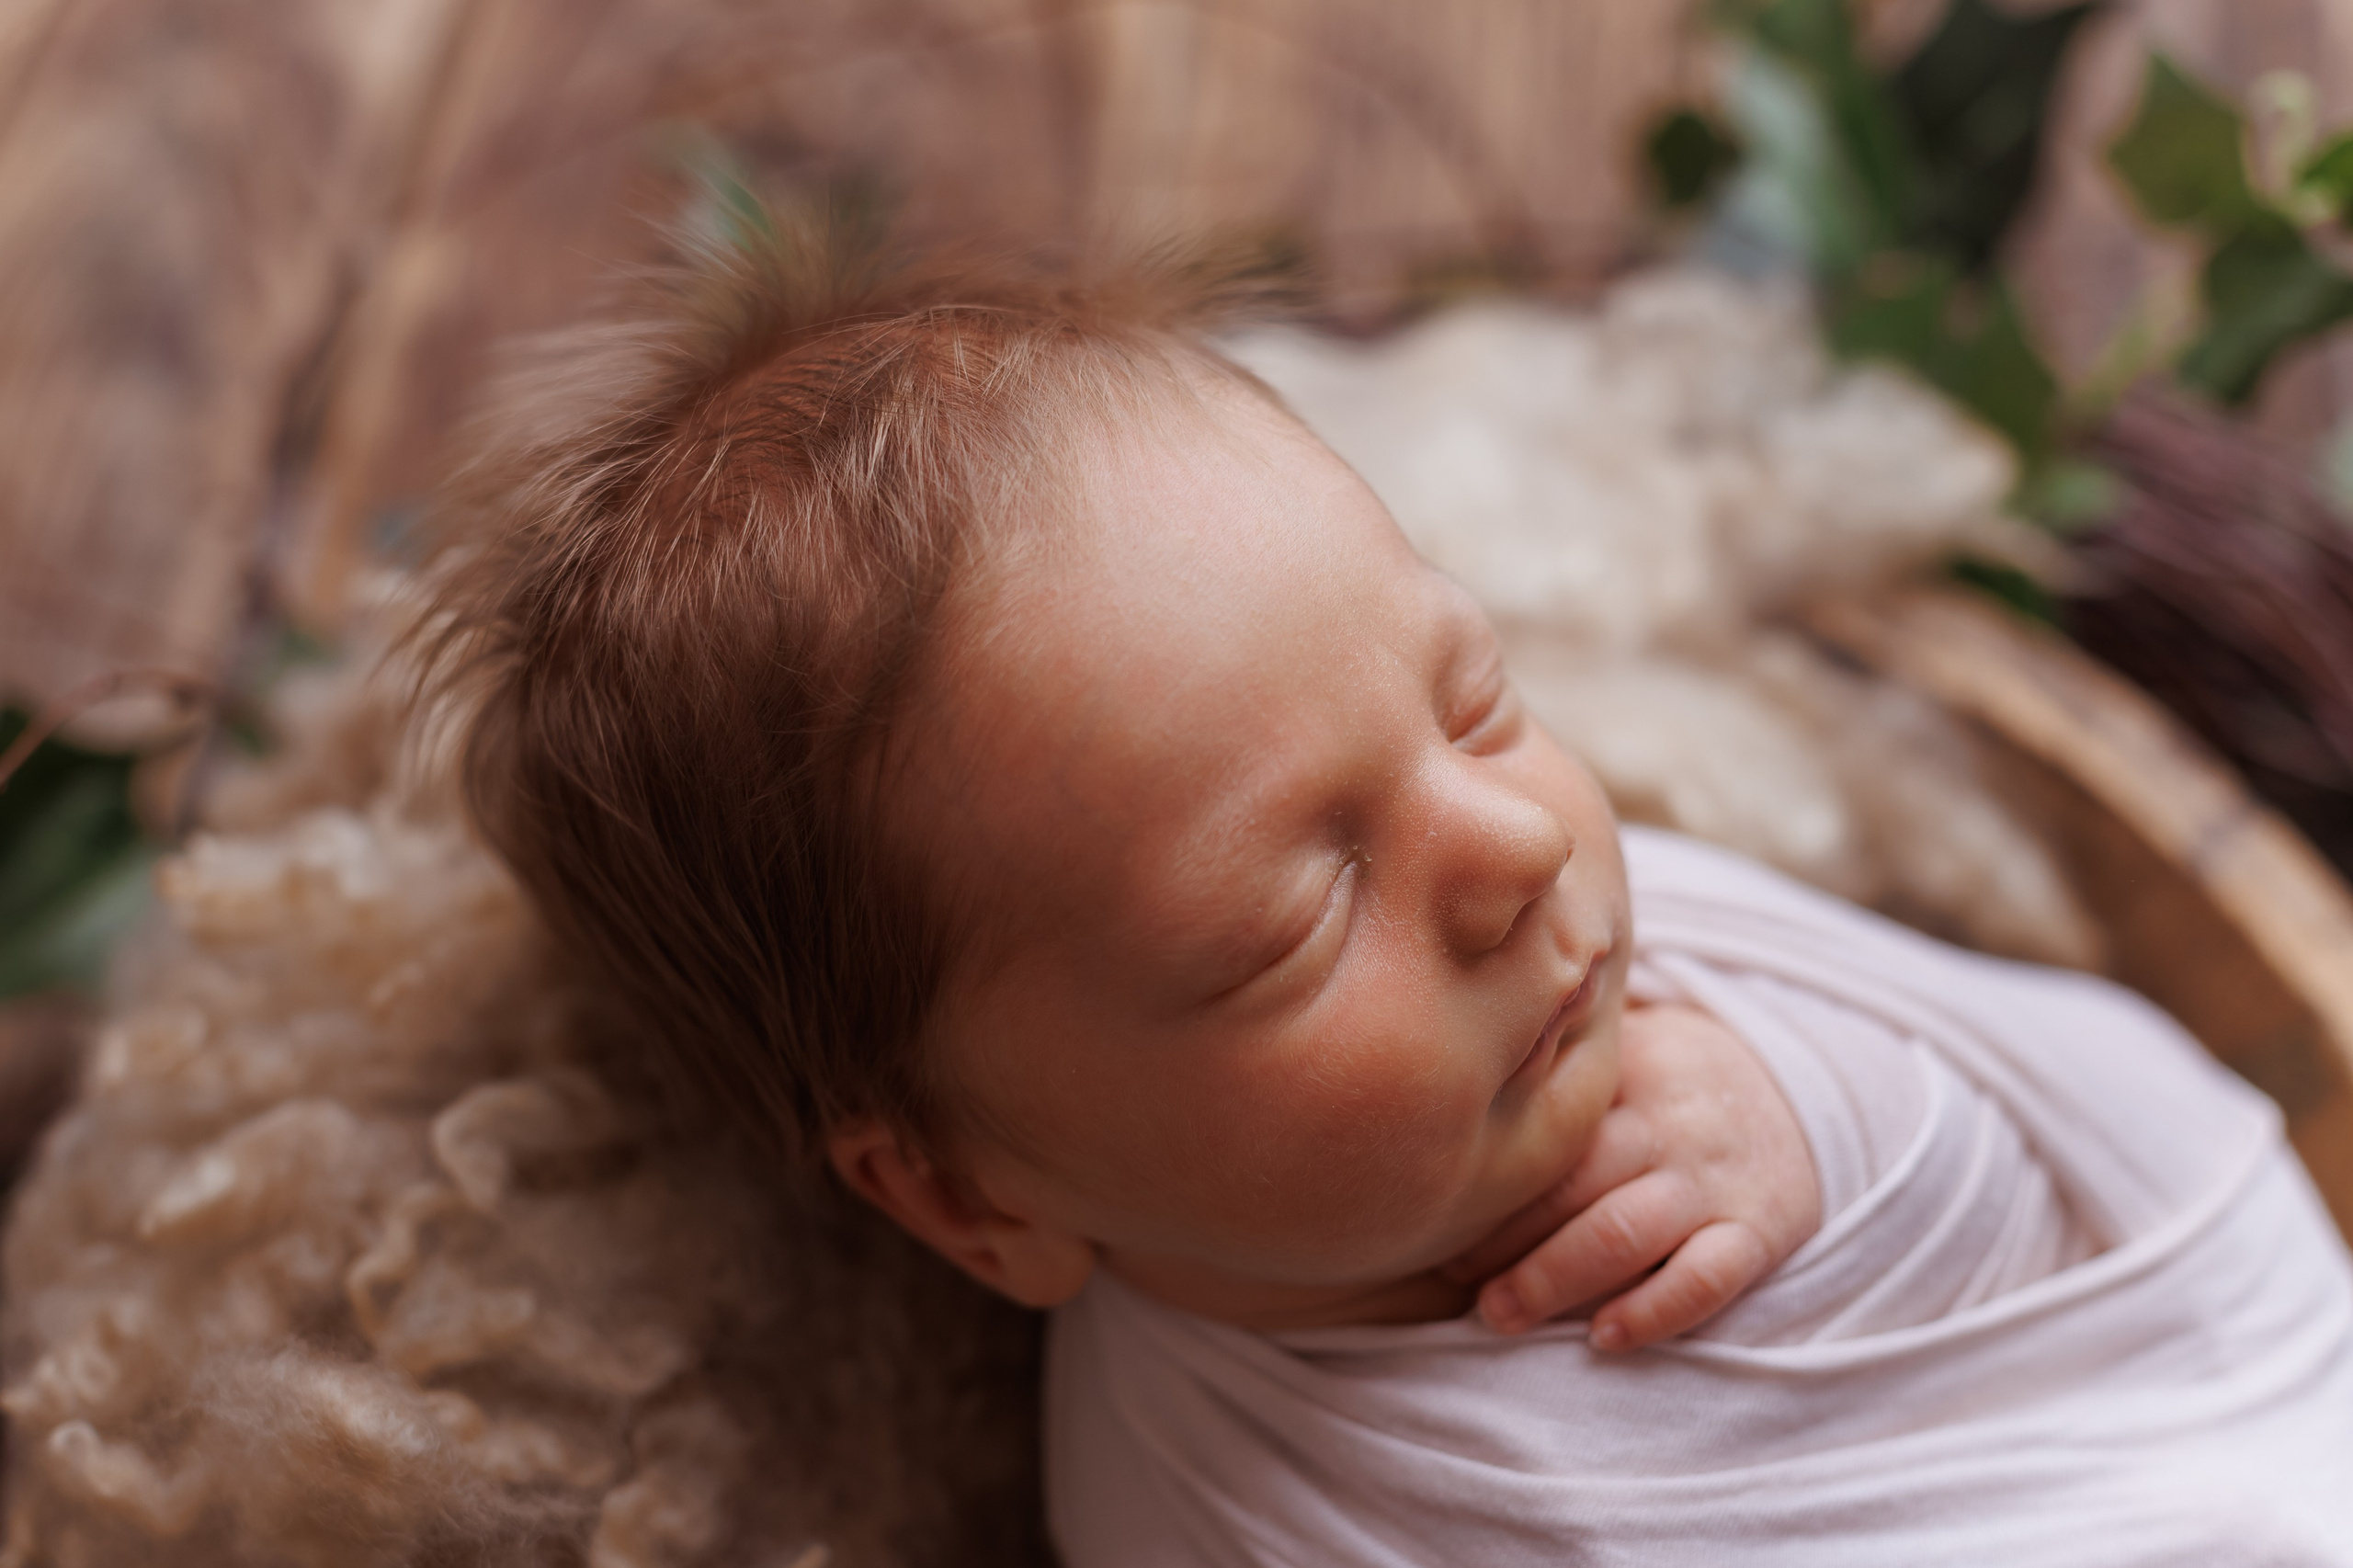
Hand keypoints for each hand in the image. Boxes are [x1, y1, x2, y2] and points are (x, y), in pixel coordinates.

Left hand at [1442, 1001, 1819, 1349]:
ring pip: (1624, 1234)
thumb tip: (1445, 1095)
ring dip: (1554, 1280)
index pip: (1546, 1134)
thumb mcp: (1619, 1048)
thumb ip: (1553, 1066)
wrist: (1795, 1092)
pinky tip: (1604, 1338)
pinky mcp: (1758, 1232)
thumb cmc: (1665, 1083)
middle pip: (1572, 1187)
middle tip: (1451, 1279)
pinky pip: (1707, 1278)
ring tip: (1498, 1315)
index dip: (1488, 1183)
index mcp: (1621, 1078)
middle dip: (1505, 1241)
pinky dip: (1655, 1311)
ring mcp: (1711, 1182)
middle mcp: (1664, 1128)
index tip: (1436, 1216)